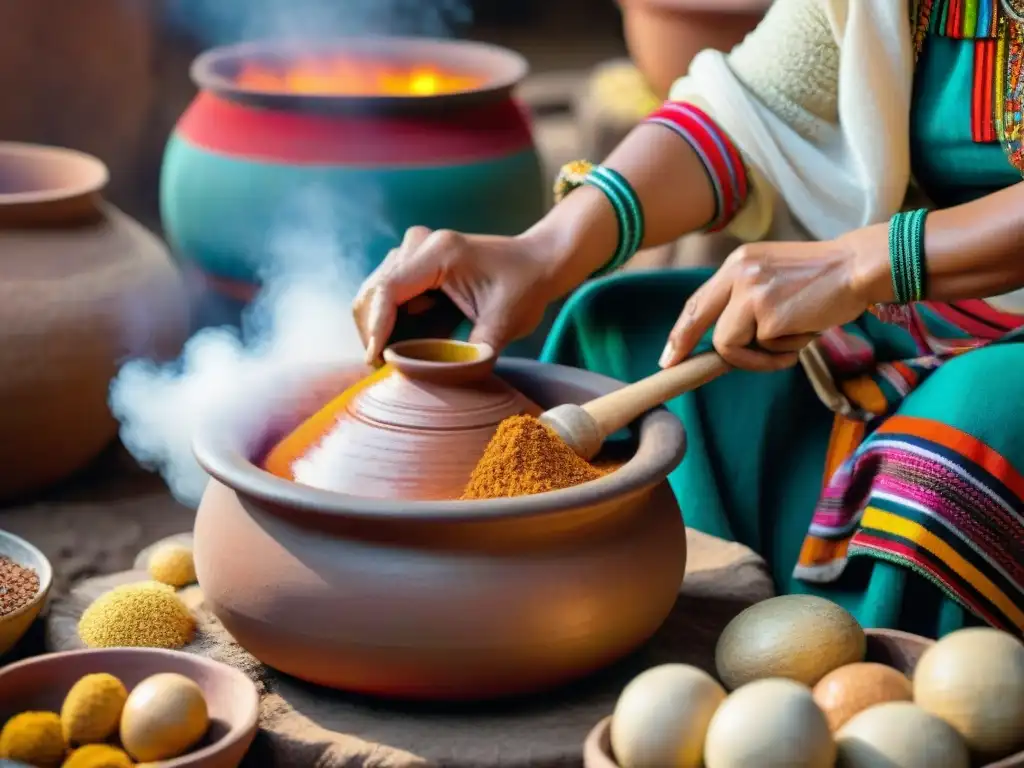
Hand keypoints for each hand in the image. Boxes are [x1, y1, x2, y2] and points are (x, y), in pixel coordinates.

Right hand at [353, 226, 560, 363]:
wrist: (537, 262)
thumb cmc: (525, 287)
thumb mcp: (503, 324)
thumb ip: (472, 354)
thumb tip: (439, 384)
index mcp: (440, 252)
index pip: (389, 290)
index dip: (377, 328)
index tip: (377, 361)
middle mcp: (421, 244)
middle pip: (374, 291)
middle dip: (373, 332)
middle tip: (382, 370)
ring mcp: (415, 252)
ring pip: (375, 294)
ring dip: (380, 329)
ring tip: (394, 361)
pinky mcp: (415, 265)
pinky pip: (389, 296)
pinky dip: (392, 323)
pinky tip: (405, 346)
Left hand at [660, 236, 877, 370]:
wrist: (858, 266)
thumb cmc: (822, 278)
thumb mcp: (772, 276)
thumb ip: (745, 298)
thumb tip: (723, 342)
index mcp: (738, 264)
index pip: (699, 300)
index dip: (682, 329)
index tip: (670, 352)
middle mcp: (739, 274)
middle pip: (698, 320)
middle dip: (684, 347)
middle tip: (674, 366)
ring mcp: (752, 294)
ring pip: (730, 344)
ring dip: (757, 356)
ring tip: (791, 338)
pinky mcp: (769, 315)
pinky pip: (763, 351)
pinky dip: (782, 353)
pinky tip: (805, 332)